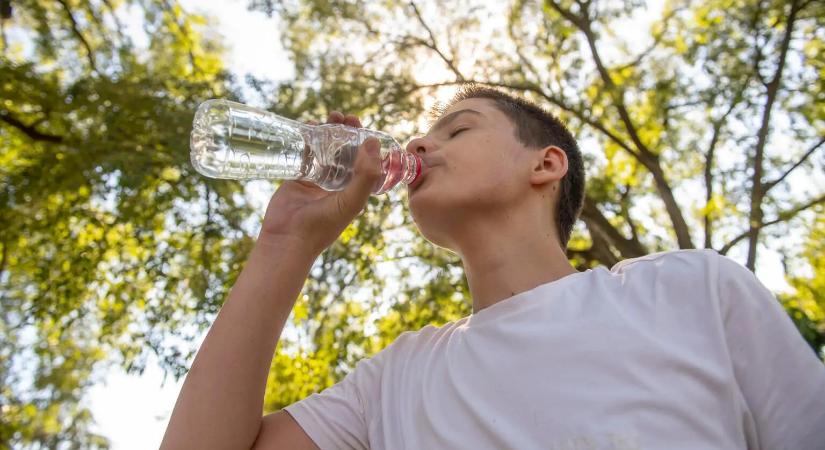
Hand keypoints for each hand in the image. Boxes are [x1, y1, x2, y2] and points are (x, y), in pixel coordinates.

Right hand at [257, 111, 381, 255]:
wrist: (288, 239)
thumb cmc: (323, 224)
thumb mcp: (351, 201)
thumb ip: (366, 175)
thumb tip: (373, 141)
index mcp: (354, 188)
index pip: (363, 158)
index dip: (363, 140)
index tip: (360, 124)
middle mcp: (337, 182)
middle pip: (344, 149)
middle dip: (345, 131)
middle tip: (342, 116)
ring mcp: (317, 179)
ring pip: (325, 148)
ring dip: (327, 131)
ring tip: (327, 118)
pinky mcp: (298, 177)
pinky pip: (304, 153)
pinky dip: (307, 138)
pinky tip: (308, 126)